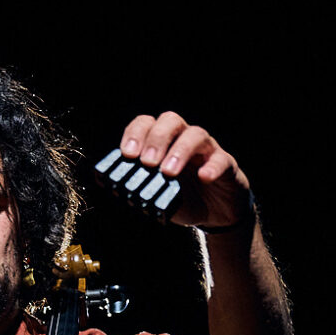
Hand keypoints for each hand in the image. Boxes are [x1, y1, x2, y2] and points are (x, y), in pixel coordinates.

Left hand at [119, 113, 252, 230]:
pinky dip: (212, 167)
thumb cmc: (182, 198)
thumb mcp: (157, 195)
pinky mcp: (225, 164)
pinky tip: (203, 178)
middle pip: (171, 121)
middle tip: (146, 162)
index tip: (127, 155)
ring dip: (179, 151)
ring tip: (168, 172)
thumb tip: (110, 185)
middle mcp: (183, 139)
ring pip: (196, 135)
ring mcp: (206, 149)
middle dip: (156, 139)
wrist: (214, 213)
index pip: (146, 124)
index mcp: (163, 143)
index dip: (135, 135)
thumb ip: (138, 187)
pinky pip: (221, 159)